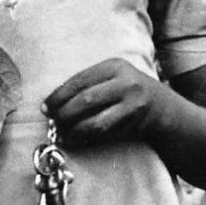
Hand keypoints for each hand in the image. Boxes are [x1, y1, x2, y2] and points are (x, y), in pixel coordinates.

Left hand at [42, 58, 166, 145]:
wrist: (160, 105)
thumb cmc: (125, 87)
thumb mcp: (111, 75)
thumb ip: (87, 83)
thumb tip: (52, 101)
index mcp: (115, 66)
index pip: (79, 81)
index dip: (59, 96)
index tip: (45, 107)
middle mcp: (126, 84)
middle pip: (86, 100)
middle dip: (64, 113)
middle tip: (51, 121)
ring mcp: (132, 106)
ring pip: (96, 122)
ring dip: (73, 130)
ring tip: (60, 132)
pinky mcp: (134, 125)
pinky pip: (104, 134)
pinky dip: (85, 138)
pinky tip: (74, 138)